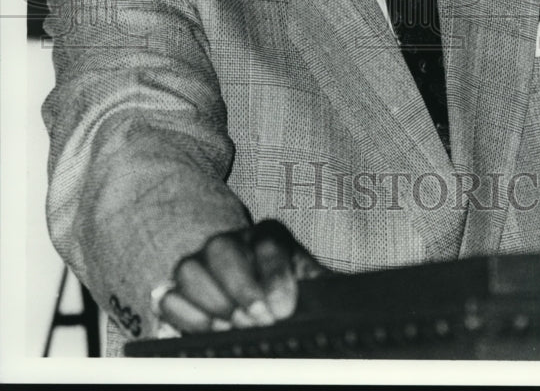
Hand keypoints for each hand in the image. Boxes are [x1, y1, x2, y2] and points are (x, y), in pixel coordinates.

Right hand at [158, 219, 325, 332]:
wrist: (268, 299)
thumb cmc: (294, 291)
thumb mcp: (313, 285)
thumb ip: (325, 288)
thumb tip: (344, 303)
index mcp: (269, 236)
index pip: (267, 240)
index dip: (273, 275)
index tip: (282, 310)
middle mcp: (233, 242)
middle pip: (221, 247)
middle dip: (238, 288)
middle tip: (256, 320)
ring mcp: (202, 263)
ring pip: (188, 268)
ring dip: (211, 303)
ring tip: (234, 327)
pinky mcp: (180, 290)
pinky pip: (169, 296)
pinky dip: (185, 317)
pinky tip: (211, 330)